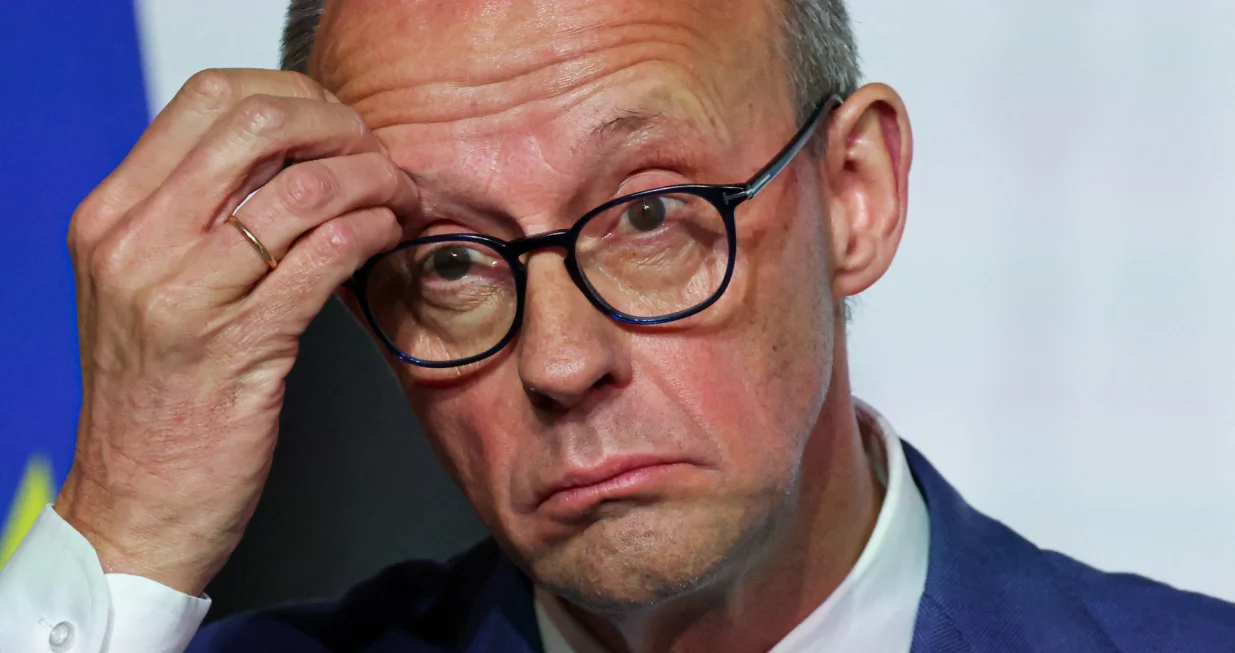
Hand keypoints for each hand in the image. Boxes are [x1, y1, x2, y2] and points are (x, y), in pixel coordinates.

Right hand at [54, 68, 418, 595]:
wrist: (136, 507)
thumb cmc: (156, 400)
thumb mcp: (148, 289)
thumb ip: (196, 219)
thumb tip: (292, 159)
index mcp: (112, 217)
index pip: (208, 99)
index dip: (292, 98)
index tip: (335, 125)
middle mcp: (136, 243)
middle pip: (258, 125)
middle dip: (340, 129)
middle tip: (377, 156)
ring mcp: (183, 294)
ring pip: (302, 187)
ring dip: (372, 181)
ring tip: (399, 198)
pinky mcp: (239, 345)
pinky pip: (325, 254)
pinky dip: (372, 230)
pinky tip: (389, 235)